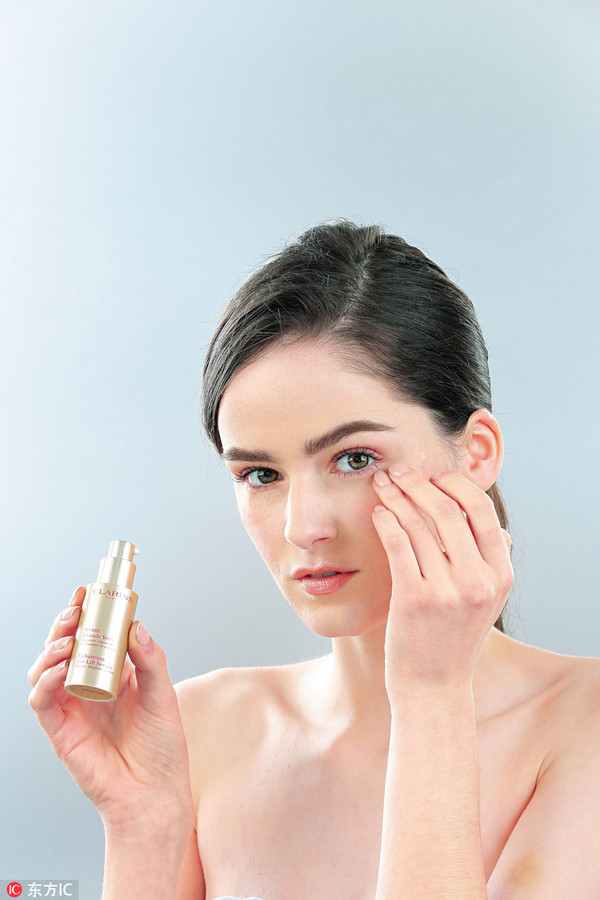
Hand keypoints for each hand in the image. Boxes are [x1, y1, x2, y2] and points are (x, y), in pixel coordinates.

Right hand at [28, 587, 193, 835]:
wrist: (155, 794)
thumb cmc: (162, 747)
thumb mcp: (163, 694)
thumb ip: (151, 659)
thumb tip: (136, 624)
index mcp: (114, 674)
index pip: (93, 635)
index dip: (87, 611)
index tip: (89, 590)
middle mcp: (88, 687)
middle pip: (64, 646)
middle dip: (65, 623)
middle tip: (76, 609)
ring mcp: (72, 708)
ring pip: (45, 668)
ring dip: (51, 647)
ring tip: (69, 638)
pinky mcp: (60, 731)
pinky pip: (41, 700)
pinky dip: (44, 680)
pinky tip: (60, 667)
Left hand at [371, 467, 512, 694]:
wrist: (433, 686)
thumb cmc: (453, 637)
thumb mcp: (485, 601)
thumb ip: (489, 563)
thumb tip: (493, 527)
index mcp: (501, 576)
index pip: (482, 511)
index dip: (455, 484)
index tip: (433, 475)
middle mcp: (478, 581)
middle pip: (447, 510)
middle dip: (418, 482)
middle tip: (398, 471)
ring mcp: (446, 591)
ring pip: (418, 524)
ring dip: (396, 497)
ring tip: (381, 485)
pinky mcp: (413, 599)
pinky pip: (397, 545)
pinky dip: (386, 521)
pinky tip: (378, 512)